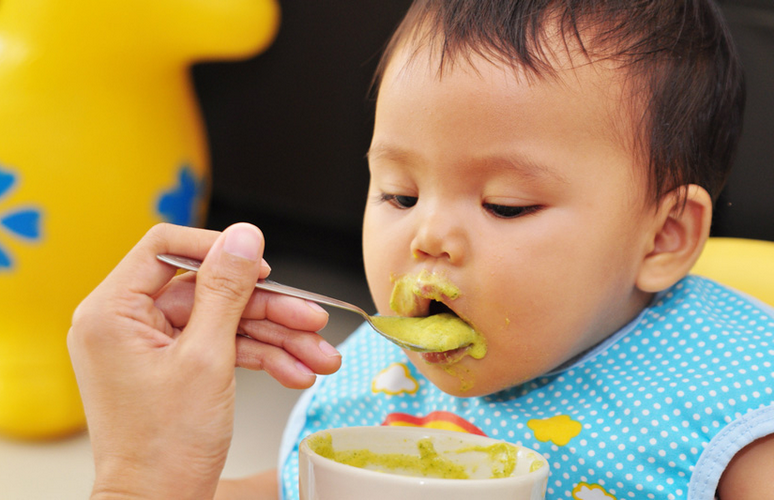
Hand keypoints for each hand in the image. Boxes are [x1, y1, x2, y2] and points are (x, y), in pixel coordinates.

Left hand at [68, 223, 339, 498]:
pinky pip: (222, 345)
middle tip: (311, 320)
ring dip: (276, 338)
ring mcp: (152, 346)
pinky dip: (260, 357)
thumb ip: (227, 290)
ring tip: (318, 358)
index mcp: (113, 312)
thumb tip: (244, 236)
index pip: (166, 247)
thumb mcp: (206, 358)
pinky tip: (295, 372)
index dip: (219, 251)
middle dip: (268, 310)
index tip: (261, 268)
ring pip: (224, 320)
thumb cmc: (167, 448)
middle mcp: (128, 323)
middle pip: (209, 290)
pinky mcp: (173, 366)